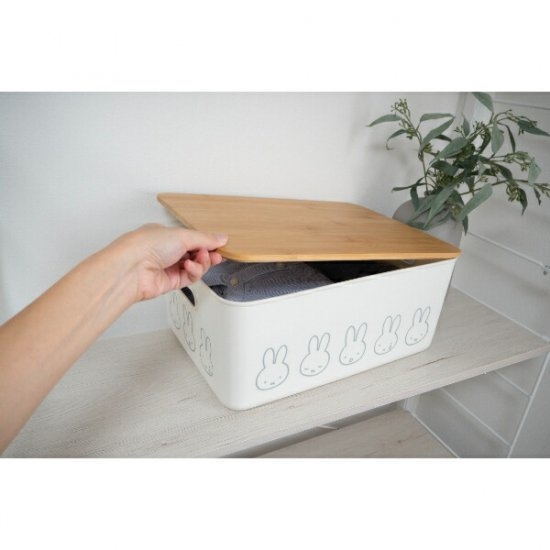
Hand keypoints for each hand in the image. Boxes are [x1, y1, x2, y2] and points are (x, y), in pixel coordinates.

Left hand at [113, 223, 227, 301]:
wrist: (132, 268)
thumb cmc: (146, 246)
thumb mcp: (182, 235)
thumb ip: (205, 239)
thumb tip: (221, 238)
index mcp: (166, 235)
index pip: (192, 239)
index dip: (206, 242)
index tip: (218, 245)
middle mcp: (167, 251)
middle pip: (196, 254)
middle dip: (207, 254)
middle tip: (215, 254)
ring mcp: (168, 267)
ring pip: (195, 267)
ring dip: (201, 263)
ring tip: (200, 258)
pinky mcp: (171, 282)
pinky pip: (190, 278)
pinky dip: (194, 272)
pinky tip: (190, 266)